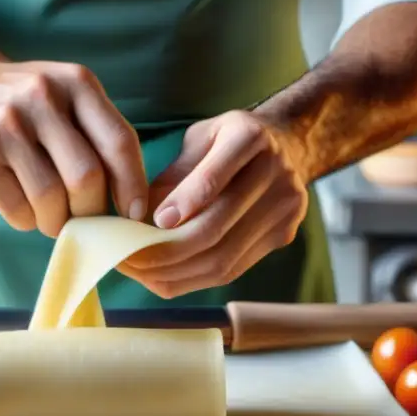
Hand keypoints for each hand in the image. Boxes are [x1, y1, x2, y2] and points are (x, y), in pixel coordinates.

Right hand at [0, 56, 148, 236]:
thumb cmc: (31, 104)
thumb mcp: (70, 97)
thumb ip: (101, 136)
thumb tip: (130, 204)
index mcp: (77, 84)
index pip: (119, 142)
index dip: (133, 186)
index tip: (134, 213)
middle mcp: (42, 98)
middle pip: (86, 178)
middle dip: (91, 211)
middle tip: (85, 218)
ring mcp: (7, 126)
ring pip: (50, 200)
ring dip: (57, 221)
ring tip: (54, 216)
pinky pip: (17, 209)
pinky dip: (28, 221)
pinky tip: (26, 208)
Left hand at [119, 110, 309, 297]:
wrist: (287, 145)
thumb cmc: (227, 143)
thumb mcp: (197, 140)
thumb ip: (173, 177)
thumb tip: (138, 220)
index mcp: (249, 137)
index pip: (214, 177)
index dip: (183, 203)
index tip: (153, 222)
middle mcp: (276, 172)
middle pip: (217, 227)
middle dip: (167, 251)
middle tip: (129, 258)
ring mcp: (285, 208)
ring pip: (223, 258)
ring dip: (175, 273)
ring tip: (140, 273)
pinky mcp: (284, 235)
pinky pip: (232, 270)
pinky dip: (193, 279)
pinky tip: (164, 277)